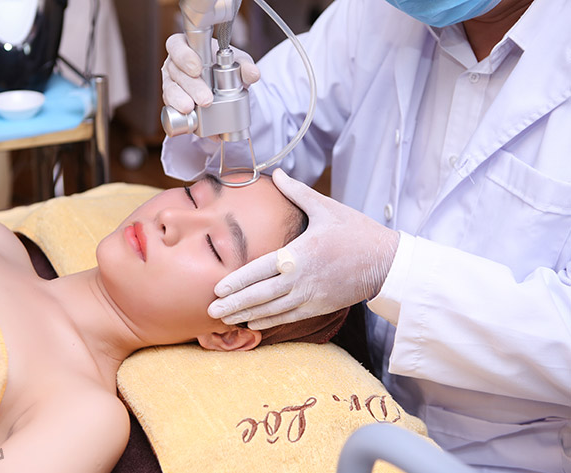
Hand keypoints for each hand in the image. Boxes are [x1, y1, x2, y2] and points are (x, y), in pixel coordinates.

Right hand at [161, 33, 260, 113]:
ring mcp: (171, 84)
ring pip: (170, 91)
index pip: (176, 45)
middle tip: (206, 99)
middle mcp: (174, 65)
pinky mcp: (172, 104)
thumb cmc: (223, 66)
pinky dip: (183, 118)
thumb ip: (245, 65)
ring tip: (191, 109)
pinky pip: (172, 111)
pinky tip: (192, 124)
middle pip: (176, 72)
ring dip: (181, 101)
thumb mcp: (236, 62)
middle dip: (191, 87)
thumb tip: (253, 74)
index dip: (184, 56)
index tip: (197, 68)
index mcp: (186, 47)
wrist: (222, 88)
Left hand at [208, 168, 400, 329]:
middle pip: (261, 295)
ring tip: (224, 319)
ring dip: (247, 315)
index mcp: (300, 253)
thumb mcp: (327, 208)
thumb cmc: (356, 232)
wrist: (387, 262)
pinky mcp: (320, 306)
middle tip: (210, 310)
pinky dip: (269, 321)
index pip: (261, 270)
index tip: (217, 288)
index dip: (238, 281)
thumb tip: (277, 173)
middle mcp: (302, 279)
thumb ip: (297, 192)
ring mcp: (311, 296)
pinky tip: (252, 322)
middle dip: (234, 304)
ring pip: (272, 310)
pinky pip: (289, 317)